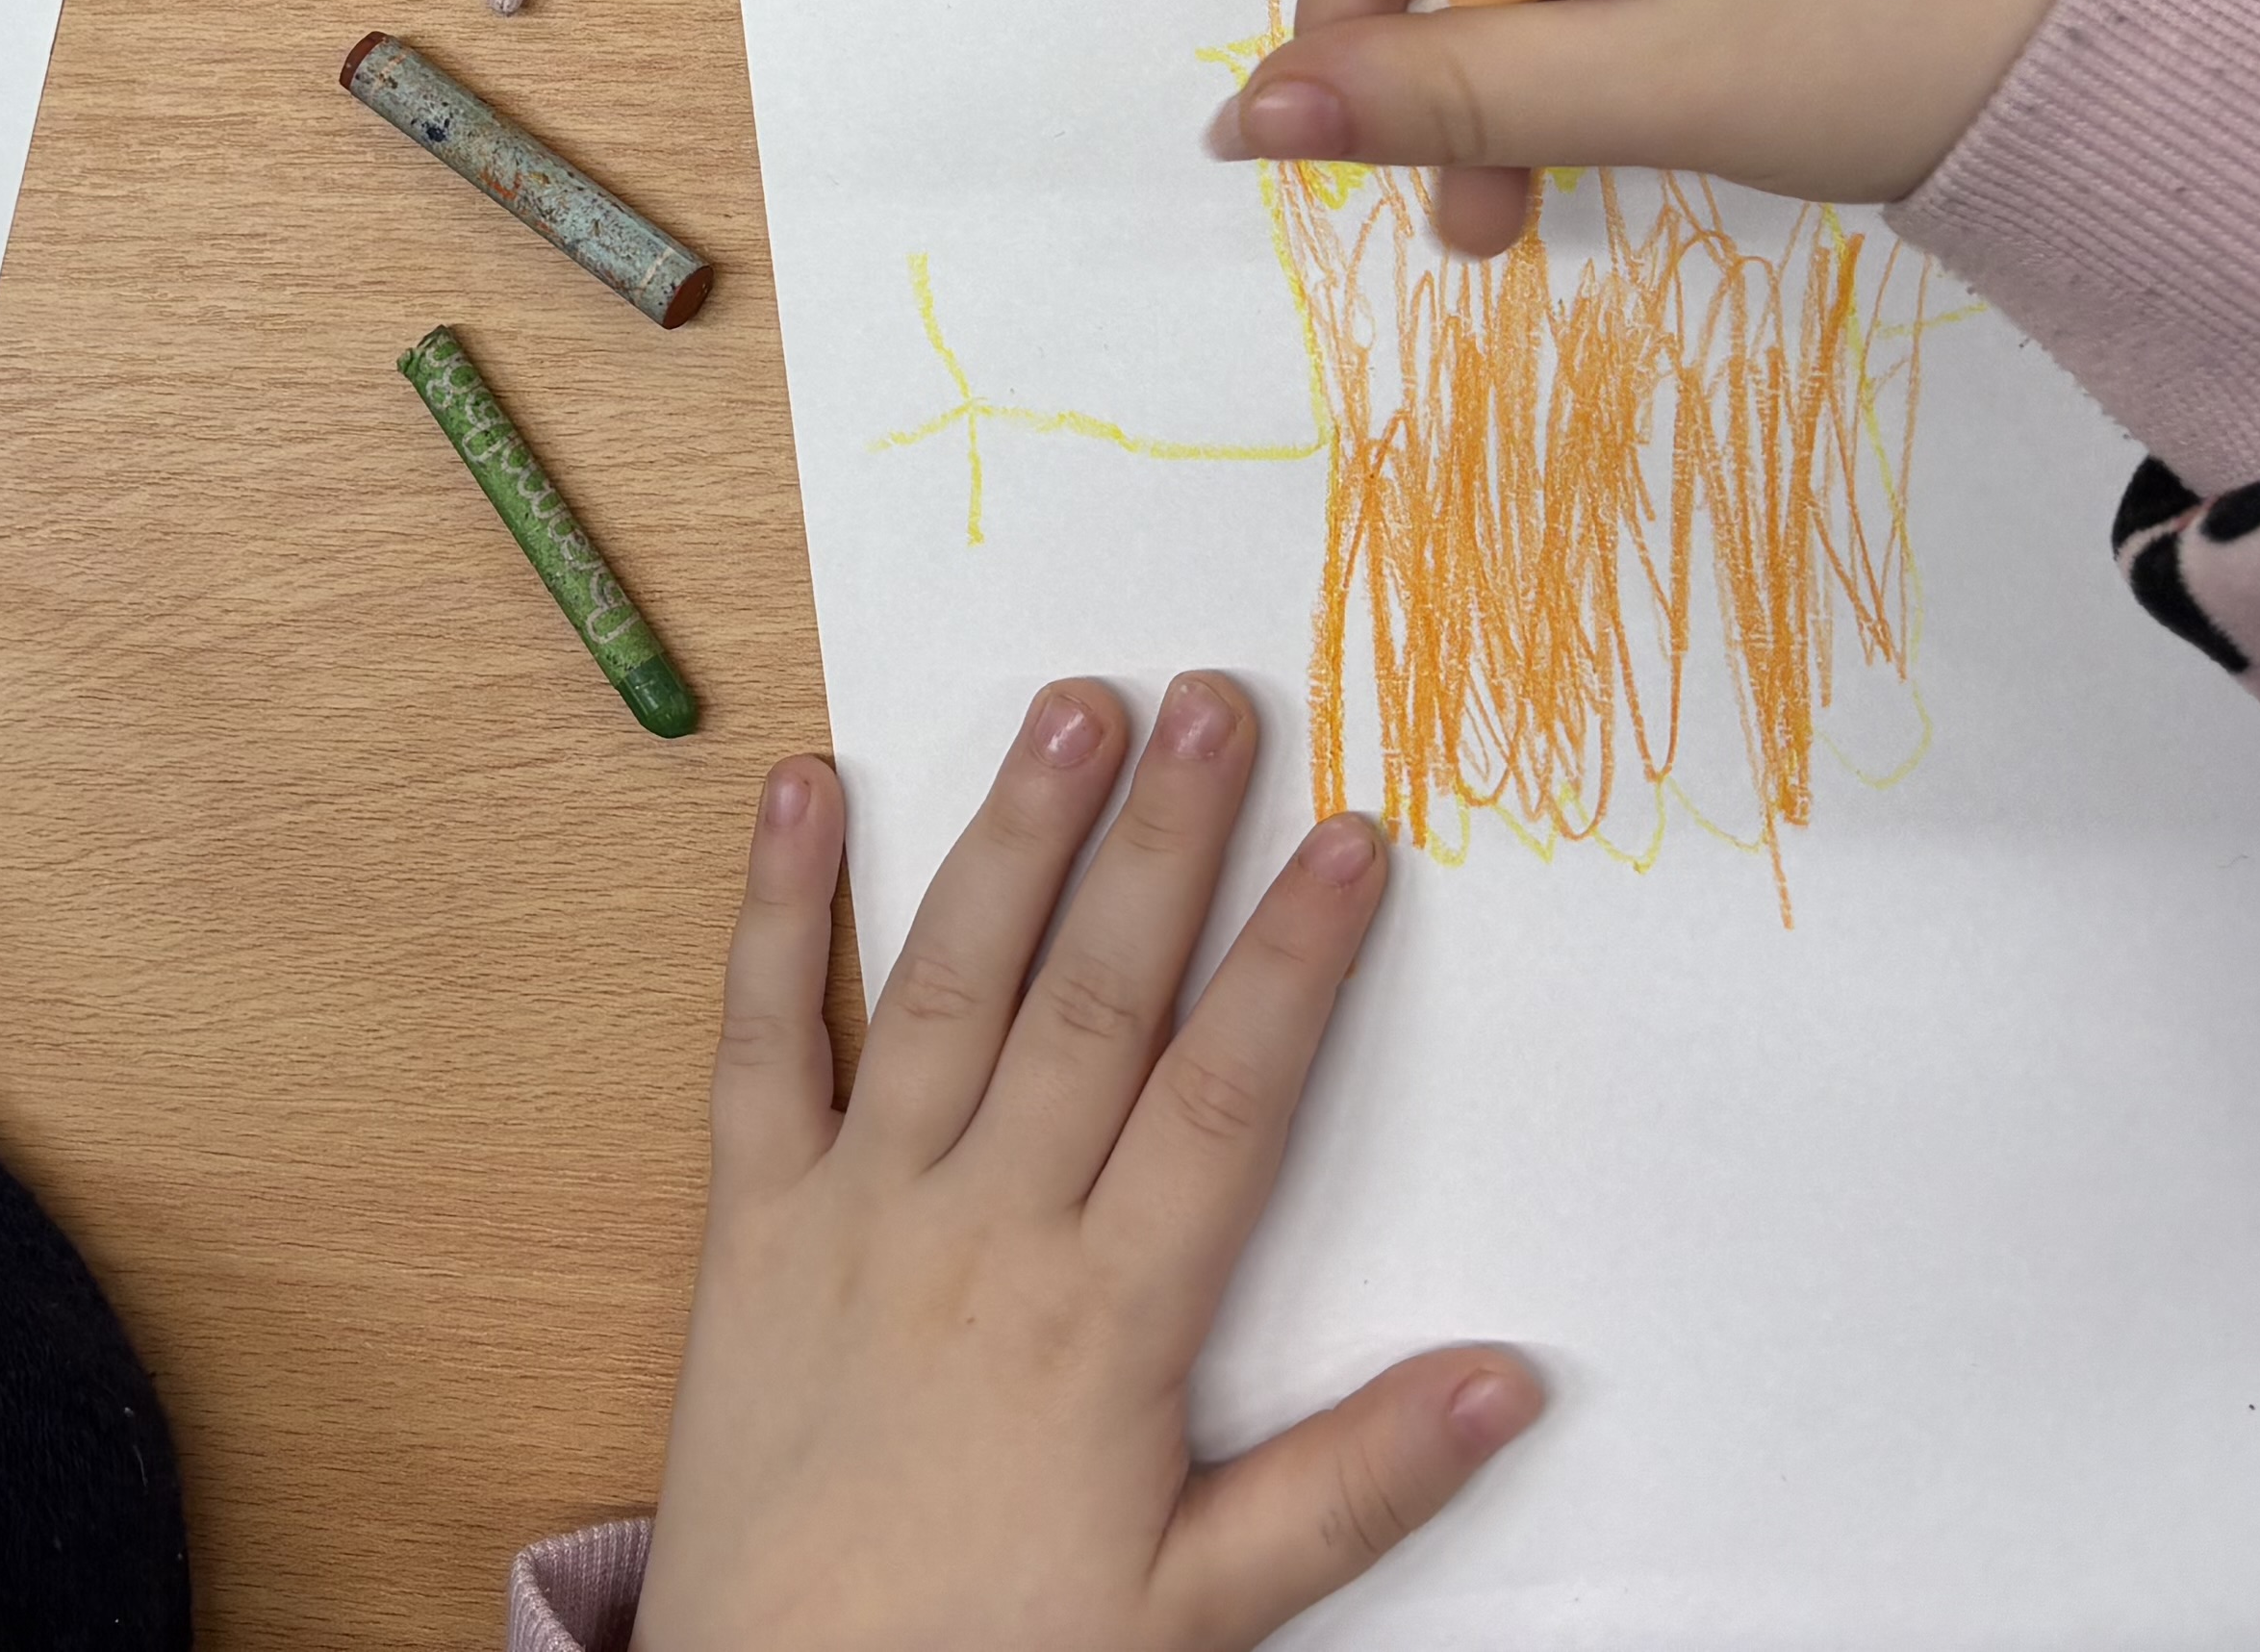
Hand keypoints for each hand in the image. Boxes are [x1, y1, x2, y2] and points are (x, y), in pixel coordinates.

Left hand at [634, 677, 1535, 1651]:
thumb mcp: (1200, 1607)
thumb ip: (1352, 1485)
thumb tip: (1509, 1383)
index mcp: (1106, 1320)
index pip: (1223, 1100)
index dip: (1291, 964)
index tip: (1347, 837)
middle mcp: (982, 1232)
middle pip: (1091, 1002)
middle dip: (1161, 844)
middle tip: (1212, 699)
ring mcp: (857, 1208)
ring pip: (945, 984)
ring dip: (1009, 835)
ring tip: (1069, 705)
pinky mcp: (750, 1217)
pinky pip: (758, 1037)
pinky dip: (775, 908)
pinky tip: (802, 787)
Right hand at [1206, 0, 2126, 254]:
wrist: (2157, 71)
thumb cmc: (1935, 57)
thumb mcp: (1681, 85)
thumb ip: (1458, 93)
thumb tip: (1249, 118)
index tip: (1317, 128)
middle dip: (1439, 34)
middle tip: (1444, 201)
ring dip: (1506, 44)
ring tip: (1510, 207)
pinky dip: (1581, 11)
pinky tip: (1580, 121)